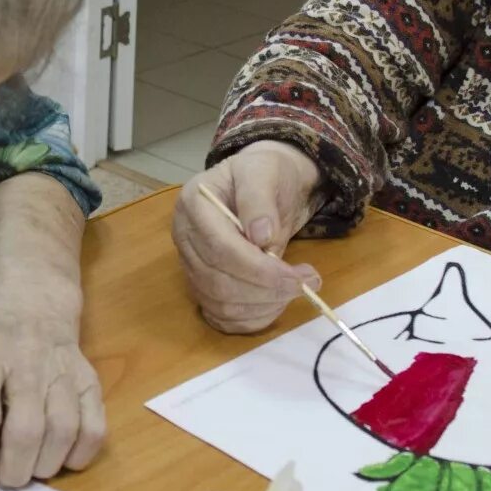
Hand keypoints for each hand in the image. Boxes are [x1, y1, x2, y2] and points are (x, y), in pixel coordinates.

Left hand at [0, 288, 104, 490]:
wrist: (33, 300)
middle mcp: (27, 361)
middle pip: (26, 430)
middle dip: (15, 470)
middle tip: (7, 479)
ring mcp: (64, 369)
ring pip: (63, 431)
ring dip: (45, 465)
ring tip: (31, 468)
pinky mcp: (90, 379)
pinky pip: (95, 427)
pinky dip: (80, 454)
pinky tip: (62, 456)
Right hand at [174, 140, 324, 333]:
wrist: (263, 184)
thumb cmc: (265, 174)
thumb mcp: (266, 171)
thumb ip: (259, 199)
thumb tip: (261, 236)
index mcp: (193, 204)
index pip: (219, 248)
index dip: (258, 269)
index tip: (295, 277)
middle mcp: (184, 237)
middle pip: (217, 281)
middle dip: (265, 290)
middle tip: (306, 284)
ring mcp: (190, 265)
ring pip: (220, 303)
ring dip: (263, 306)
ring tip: (296, 289)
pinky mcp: (202, 285)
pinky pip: (222, 316)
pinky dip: (252, 319)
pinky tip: (276, 304)